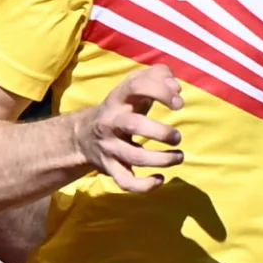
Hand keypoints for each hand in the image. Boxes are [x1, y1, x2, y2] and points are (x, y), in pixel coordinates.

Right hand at [69, 64, 183, 191]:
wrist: (84, 136)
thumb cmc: (122, 107)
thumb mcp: (134, 86)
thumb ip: (158, 76)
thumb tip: (177, 88)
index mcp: (118, 98)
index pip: (137, 86)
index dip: (161, 91)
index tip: (179, 103)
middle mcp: (111, 121)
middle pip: (134, 125)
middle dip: (161, 132)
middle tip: (176, 137)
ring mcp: (109, 146)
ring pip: (135, 157)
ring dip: (162, 160)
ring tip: (178, 156)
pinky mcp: (110, 168)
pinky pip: (126, 182)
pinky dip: (145, 186)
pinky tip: (160, 179)